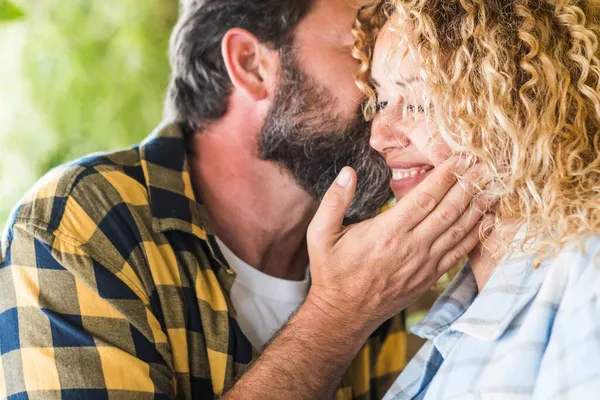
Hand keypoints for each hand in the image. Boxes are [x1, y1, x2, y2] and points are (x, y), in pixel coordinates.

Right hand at [306, 157, 489, 334]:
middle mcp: (411, 247)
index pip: (425, 197)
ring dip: (478, 207)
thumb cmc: (332, 271)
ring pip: (459, 231)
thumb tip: (348, 172)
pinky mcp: (430, 277)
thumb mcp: (320, 234)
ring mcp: (424, 264)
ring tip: (494, 186)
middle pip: (449, 210)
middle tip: (486, 165)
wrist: (344, 313)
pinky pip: (460, 253)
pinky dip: (476, 235)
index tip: (461, 158)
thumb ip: (334, 201)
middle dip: (469, 185)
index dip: (446, 176)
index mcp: (387, 232)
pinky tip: (487, 220)